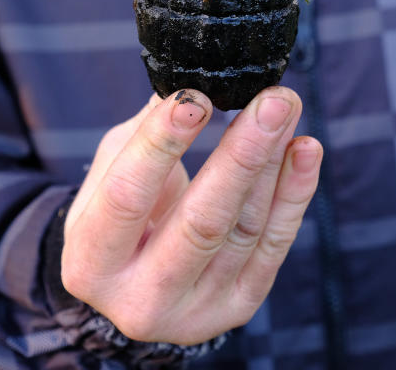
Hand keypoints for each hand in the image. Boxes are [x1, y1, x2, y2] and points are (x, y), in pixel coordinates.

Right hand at [60, 87, 321, 344]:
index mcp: (90, 264)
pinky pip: (275, 246)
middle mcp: (140, 300)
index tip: (195, 97)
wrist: (132, 283)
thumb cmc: (117, 214)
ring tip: (285, 108)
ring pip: (244, 229)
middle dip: (241, 154)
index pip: (127, 196)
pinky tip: (305, 150)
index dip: (162, 143)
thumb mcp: (112, 171)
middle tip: (270, 100)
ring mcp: (195, 313)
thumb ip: (147, 132)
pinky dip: (295, 193)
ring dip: (273, 162)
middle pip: (201, 222)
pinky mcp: (238, 308)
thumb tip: (193, 82)